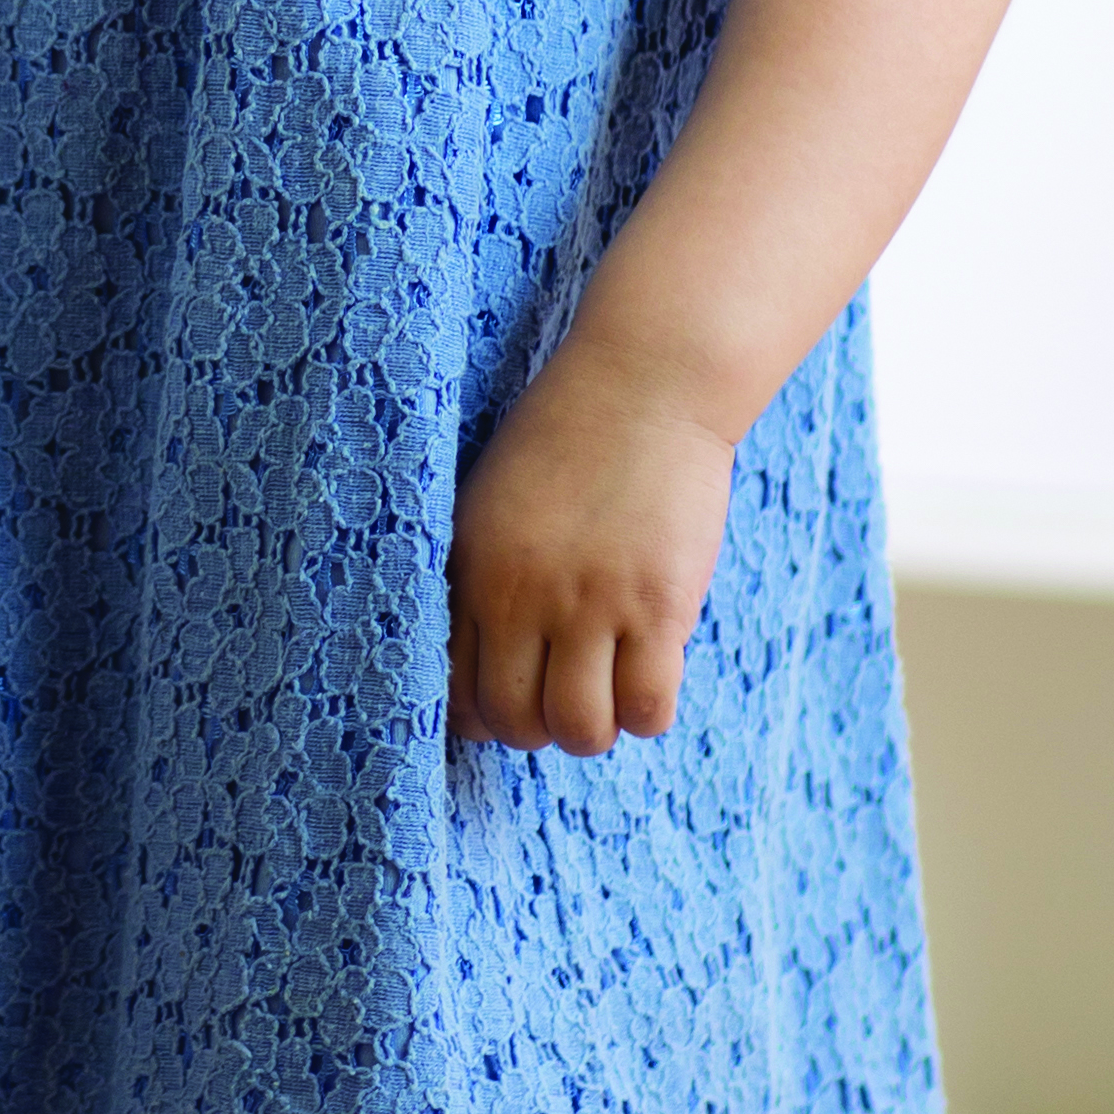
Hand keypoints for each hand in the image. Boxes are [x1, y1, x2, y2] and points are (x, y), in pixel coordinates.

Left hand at [447, 334, 738, 757]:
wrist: (645, 384)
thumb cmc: (567, 438)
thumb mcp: (490, 503)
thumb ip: (479, 578)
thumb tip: (481, 664)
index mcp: (471, 571)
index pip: (455, 691)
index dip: (483, 716)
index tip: (513, 703)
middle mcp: (522, 596)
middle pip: (515, 720)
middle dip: (539, 728)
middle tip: (565, 698)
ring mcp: (592, 604)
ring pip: (580, 729)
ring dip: (594, 729)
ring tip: (609, 694)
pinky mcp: (658, 605)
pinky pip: (648, 707)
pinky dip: (648, 714)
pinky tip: (651, 678)